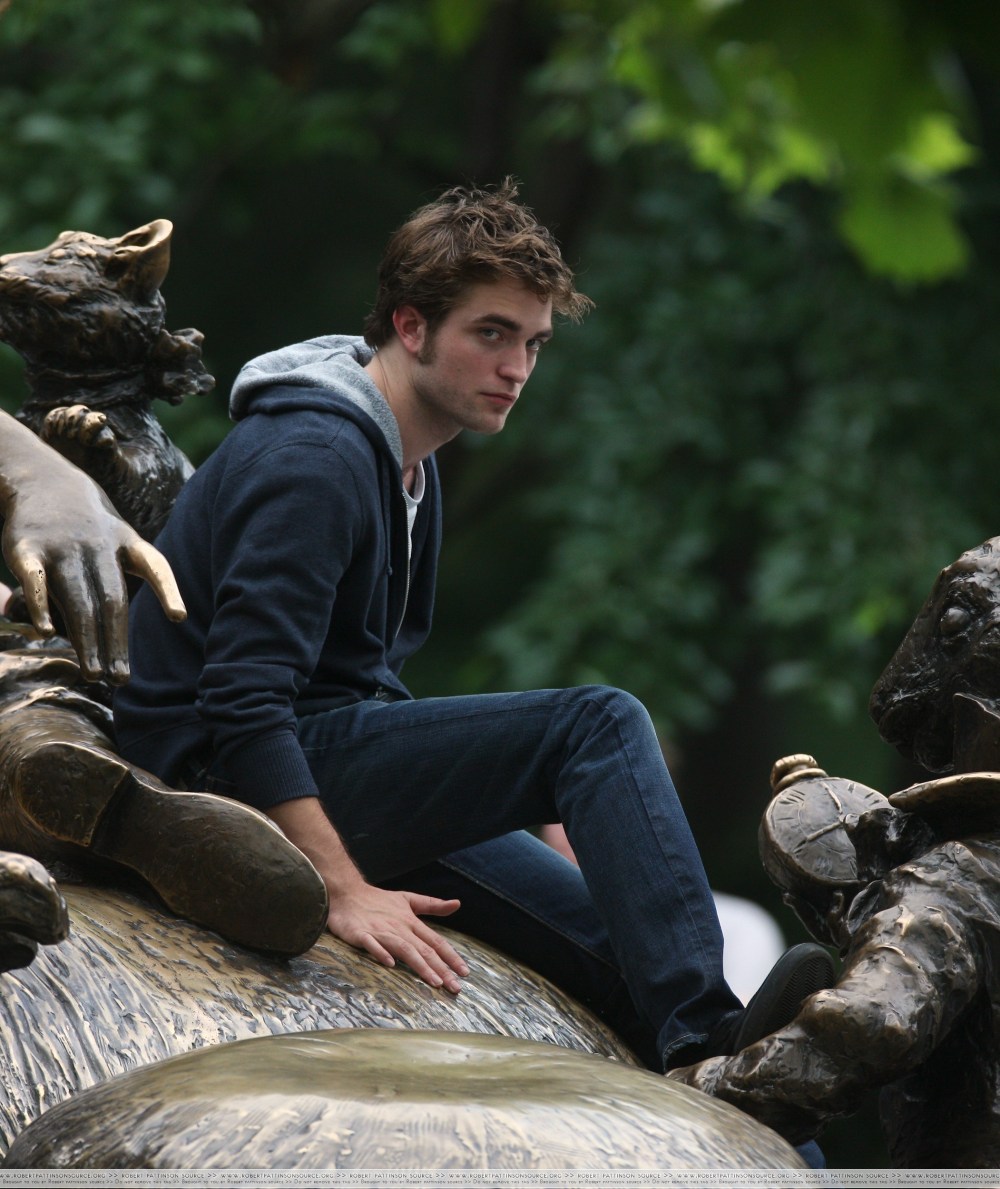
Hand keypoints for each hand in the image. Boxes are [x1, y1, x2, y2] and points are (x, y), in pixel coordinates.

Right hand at [0, 414, 184, 681]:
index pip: (154, 565)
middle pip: (112, 599)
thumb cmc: (87, 522)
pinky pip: (35, 580)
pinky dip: (40, 606)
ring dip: (86, 639)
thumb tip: (118, 637)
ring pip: (78, 599)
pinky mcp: (25, 546)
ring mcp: (62, 545)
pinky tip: (46, 633)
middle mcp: (97, 545)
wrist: (40, 475)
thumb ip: (121, 579)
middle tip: (120, 679)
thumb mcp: (117, 537)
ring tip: (92, 673)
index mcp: (126, 542)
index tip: (178, 616)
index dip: (167, 590)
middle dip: (117, 641)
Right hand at [327, 881, 468, 993]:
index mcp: (410, 921)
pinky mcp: (361, 934)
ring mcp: (380, 931)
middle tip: (455, 987)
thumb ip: (432, 904)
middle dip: (441, 969)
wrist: (347, 893)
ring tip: (434, 982)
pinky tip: (390, 964)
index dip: (451, 957)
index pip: (435, 941)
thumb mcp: (408, 899)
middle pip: (424, 949)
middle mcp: (399, 927)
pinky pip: (372, 944)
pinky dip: (381, 953)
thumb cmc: (379, 899)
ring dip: (420, 965)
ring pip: (404, 949)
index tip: (465, 973)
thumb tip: (457, 904)